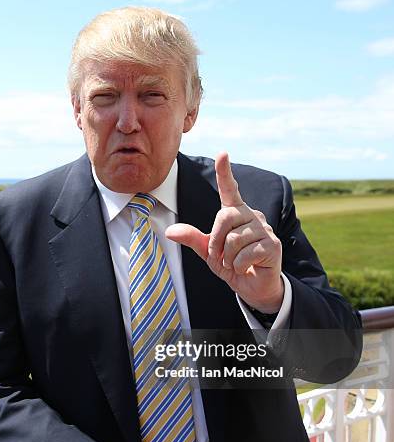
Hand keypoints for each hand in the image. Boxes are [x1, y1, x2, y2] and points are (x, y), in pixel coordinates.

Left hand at [166, 152, 283, 312]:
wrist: (253, 287)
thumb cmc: (232, 264)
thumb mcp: (209, 252)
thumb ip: (192, 239)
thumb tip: (169, 231)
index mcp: (236, 214)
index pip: (230, 190)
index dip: (225, 173)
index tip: (223, 154)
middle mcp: (252, 216)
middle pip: (223, 218)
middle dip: (215, 242)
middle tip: (221, 256)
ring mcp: (265, 229)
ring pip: (234, 239)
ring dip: (227, 257)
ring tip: (235, 262)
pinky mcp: (273, 245)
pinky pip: (245, 253)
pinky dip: (238, 265)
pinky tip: (246, 267)